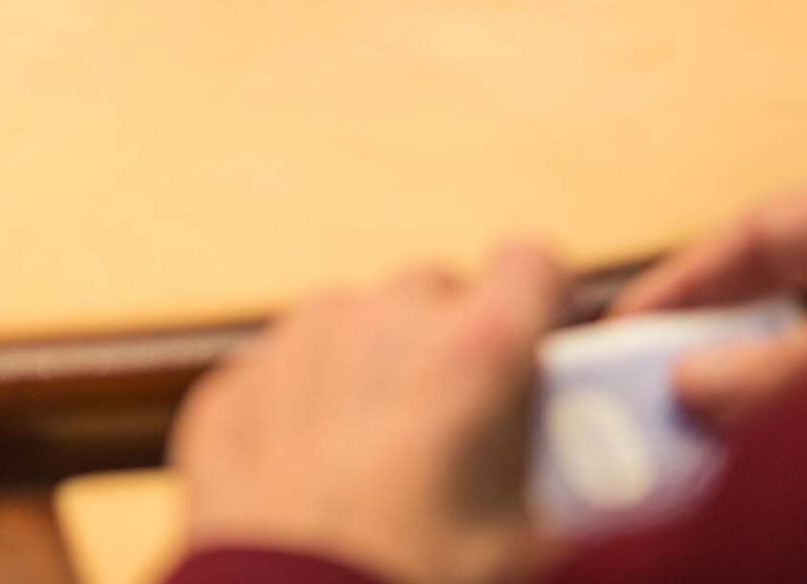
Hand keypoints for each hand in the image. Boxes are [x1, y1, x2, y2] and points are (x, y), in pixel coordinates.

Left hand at [172, 245, 564, 583]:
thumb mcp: (534, 545)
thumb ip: (557, 473)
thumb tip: (575, 461)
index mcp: (477, 349)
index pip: (531, 261)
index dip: (539, 299)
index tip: (538, 338)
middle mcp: (382, 321)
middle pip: (432, 290)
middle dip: (447, 339)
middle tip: (455, 420)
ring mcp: (295, 345)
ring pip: (347, 321)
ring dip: (367, 364)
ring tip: (377, 454)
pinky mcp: (231, 388)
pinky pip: (279, 373)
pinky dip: (297, 408)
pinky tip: (309, 481)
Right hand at [613, 152, 806, 426]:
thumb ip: (785, 371)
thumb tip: (687, 391)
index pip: (764, 229)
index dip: (684, 283)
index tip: (616, 337)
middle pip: (791, 291)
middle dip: (722, 347)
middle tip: (649, 400)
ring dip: (770, 396)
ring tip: (706, 441)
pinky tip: (780, 458)